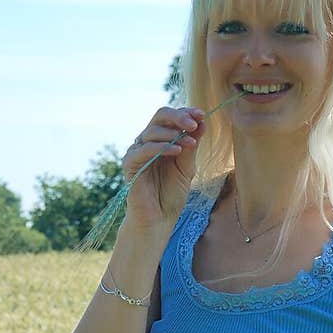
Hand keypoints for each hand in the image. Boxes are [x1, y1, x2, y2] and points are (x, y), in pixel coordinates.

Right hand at [123, 105, 206, 228]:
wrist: (158, 219)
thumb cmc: (171, 195)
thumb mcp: (187, 168)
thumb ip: (192, 147)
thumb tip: (201, 123)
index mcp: (162, 140)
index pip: (171, 118)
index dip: (186, 113)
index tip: (202, 115)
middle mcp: (148, 142)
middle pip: (159, 116)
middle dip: (179, 117)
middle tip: (194, 124)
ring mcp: (137, 152)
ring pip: (152, 131)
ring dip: (173, 133)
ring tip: (190, 142)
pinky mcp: (130, 164)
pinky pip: (143, 149)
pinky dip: (161, 147)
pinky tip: (177, 150)